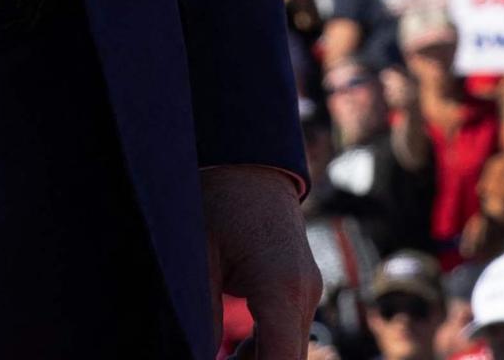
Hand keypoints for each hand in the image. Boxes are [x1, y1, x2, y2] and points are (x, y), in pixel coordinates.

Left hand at [202, 165, 316, 359]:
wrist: (247, 164)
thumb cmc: (219, 201)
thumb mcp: (198, 257)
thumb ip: (200, 314)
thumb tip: (197, 351)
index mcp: (280, 286)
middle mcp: (303, 293)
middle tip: (213, 357)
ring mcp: (306, 292)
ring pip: (290, 351)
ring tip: (218, 354)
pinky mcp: (300, 289)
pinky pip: (287, 334)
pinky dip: (264, 349)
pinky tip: (233, 351)